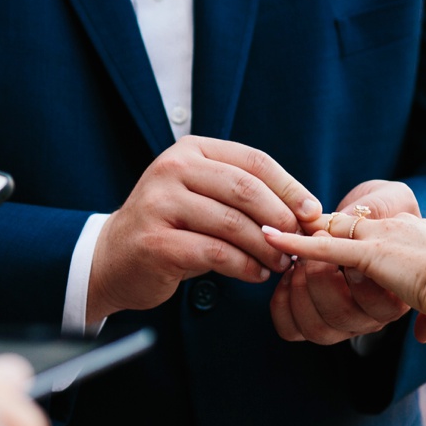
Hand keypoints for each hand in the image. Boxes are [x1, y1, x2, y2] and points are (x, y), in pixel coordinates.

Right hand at [87, 136, 321, 322]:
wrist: (112, 259)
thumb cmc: (170, 229)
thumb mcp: (203, 198)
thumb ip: (243, 196)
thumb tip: (305, 211)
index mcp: (189, 151)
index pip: (253, 161)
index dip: (289, 187)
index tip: (312, 212)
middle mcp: (172, 170)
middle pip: (246, 189)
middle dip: (281, 218)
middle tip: (300, 242)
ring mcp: (160, 205)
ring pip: (233, 223)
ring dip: (267, 246)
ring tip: (281, 262)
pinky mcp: (156, 242)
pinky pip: (216, 253)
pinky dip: (245, 266)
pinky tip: (256, 274)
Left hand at [263, 212, 425, 343]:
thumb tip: (424, 335)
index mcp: (408, 236)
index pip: (362, 232)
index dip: (337, 241)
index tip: (320, 257)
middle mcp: (391, 230)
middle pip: (337, 227)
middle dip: (312, 247)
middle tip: (296, 268)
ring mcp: (380, 238)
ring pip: (327, 241)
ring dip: (306, 260)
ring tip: (290, 273)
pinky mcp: (371, 252)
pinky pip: (325, 248)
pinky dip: (297, 244)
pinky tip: (272, 239)